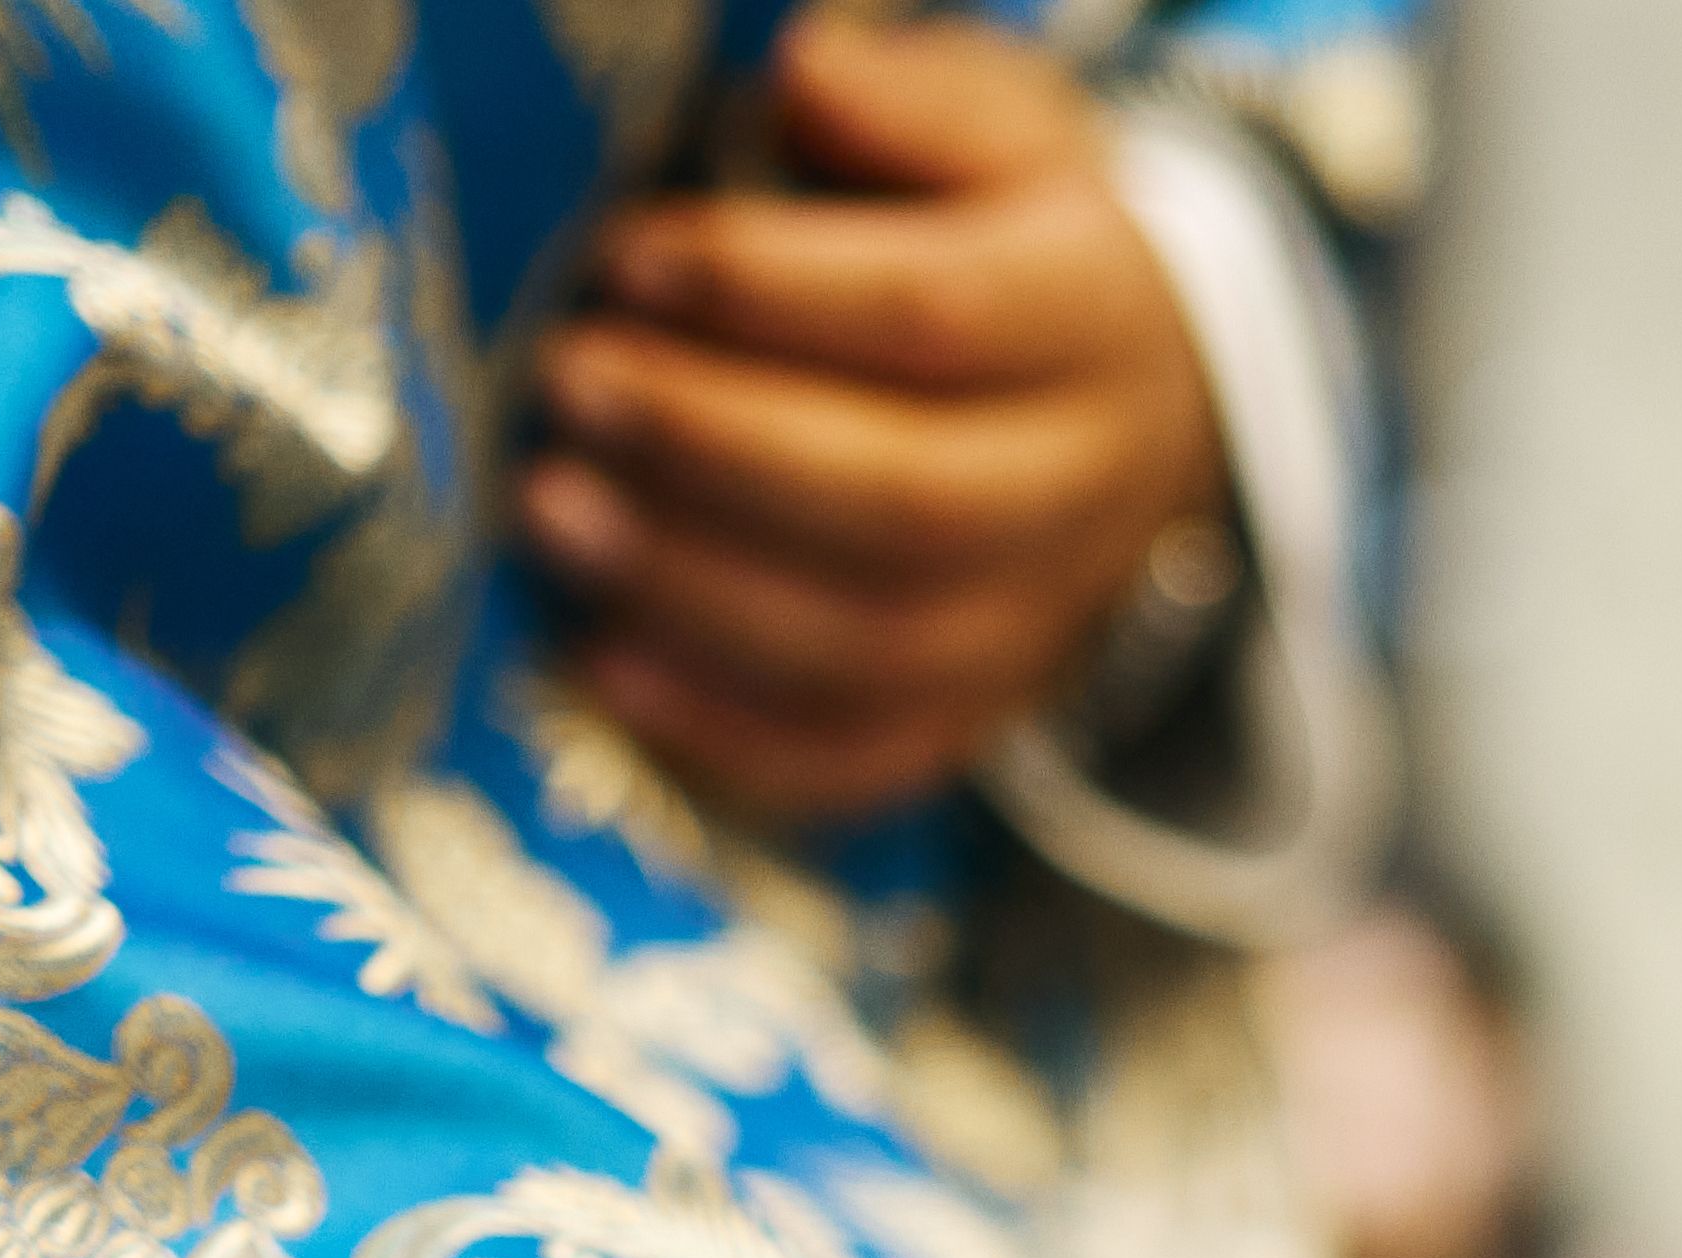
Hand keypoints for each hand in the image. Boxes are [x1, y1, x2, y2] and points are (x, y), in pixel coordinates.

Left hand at [525, 19, 1224, 824]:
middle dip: (714, 446)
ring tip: (547, 509)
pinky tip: (600, 666)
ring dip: (692, 589)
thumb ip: (908, 106)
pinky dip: (722, 731)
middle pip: (907, 500)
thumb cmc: (1012, 236)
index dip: (771, 292)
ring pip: (873, 645)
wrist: (1134, 402)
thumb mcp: (996, 129)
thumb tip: (803, 77)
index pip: (938, 317)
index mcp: (1096, 316)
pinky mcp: (975, 714)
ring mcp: (1037, 622)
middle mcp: (1088, 488)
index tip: (627, 254)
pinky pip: (856, 756)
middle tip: (565, 383)